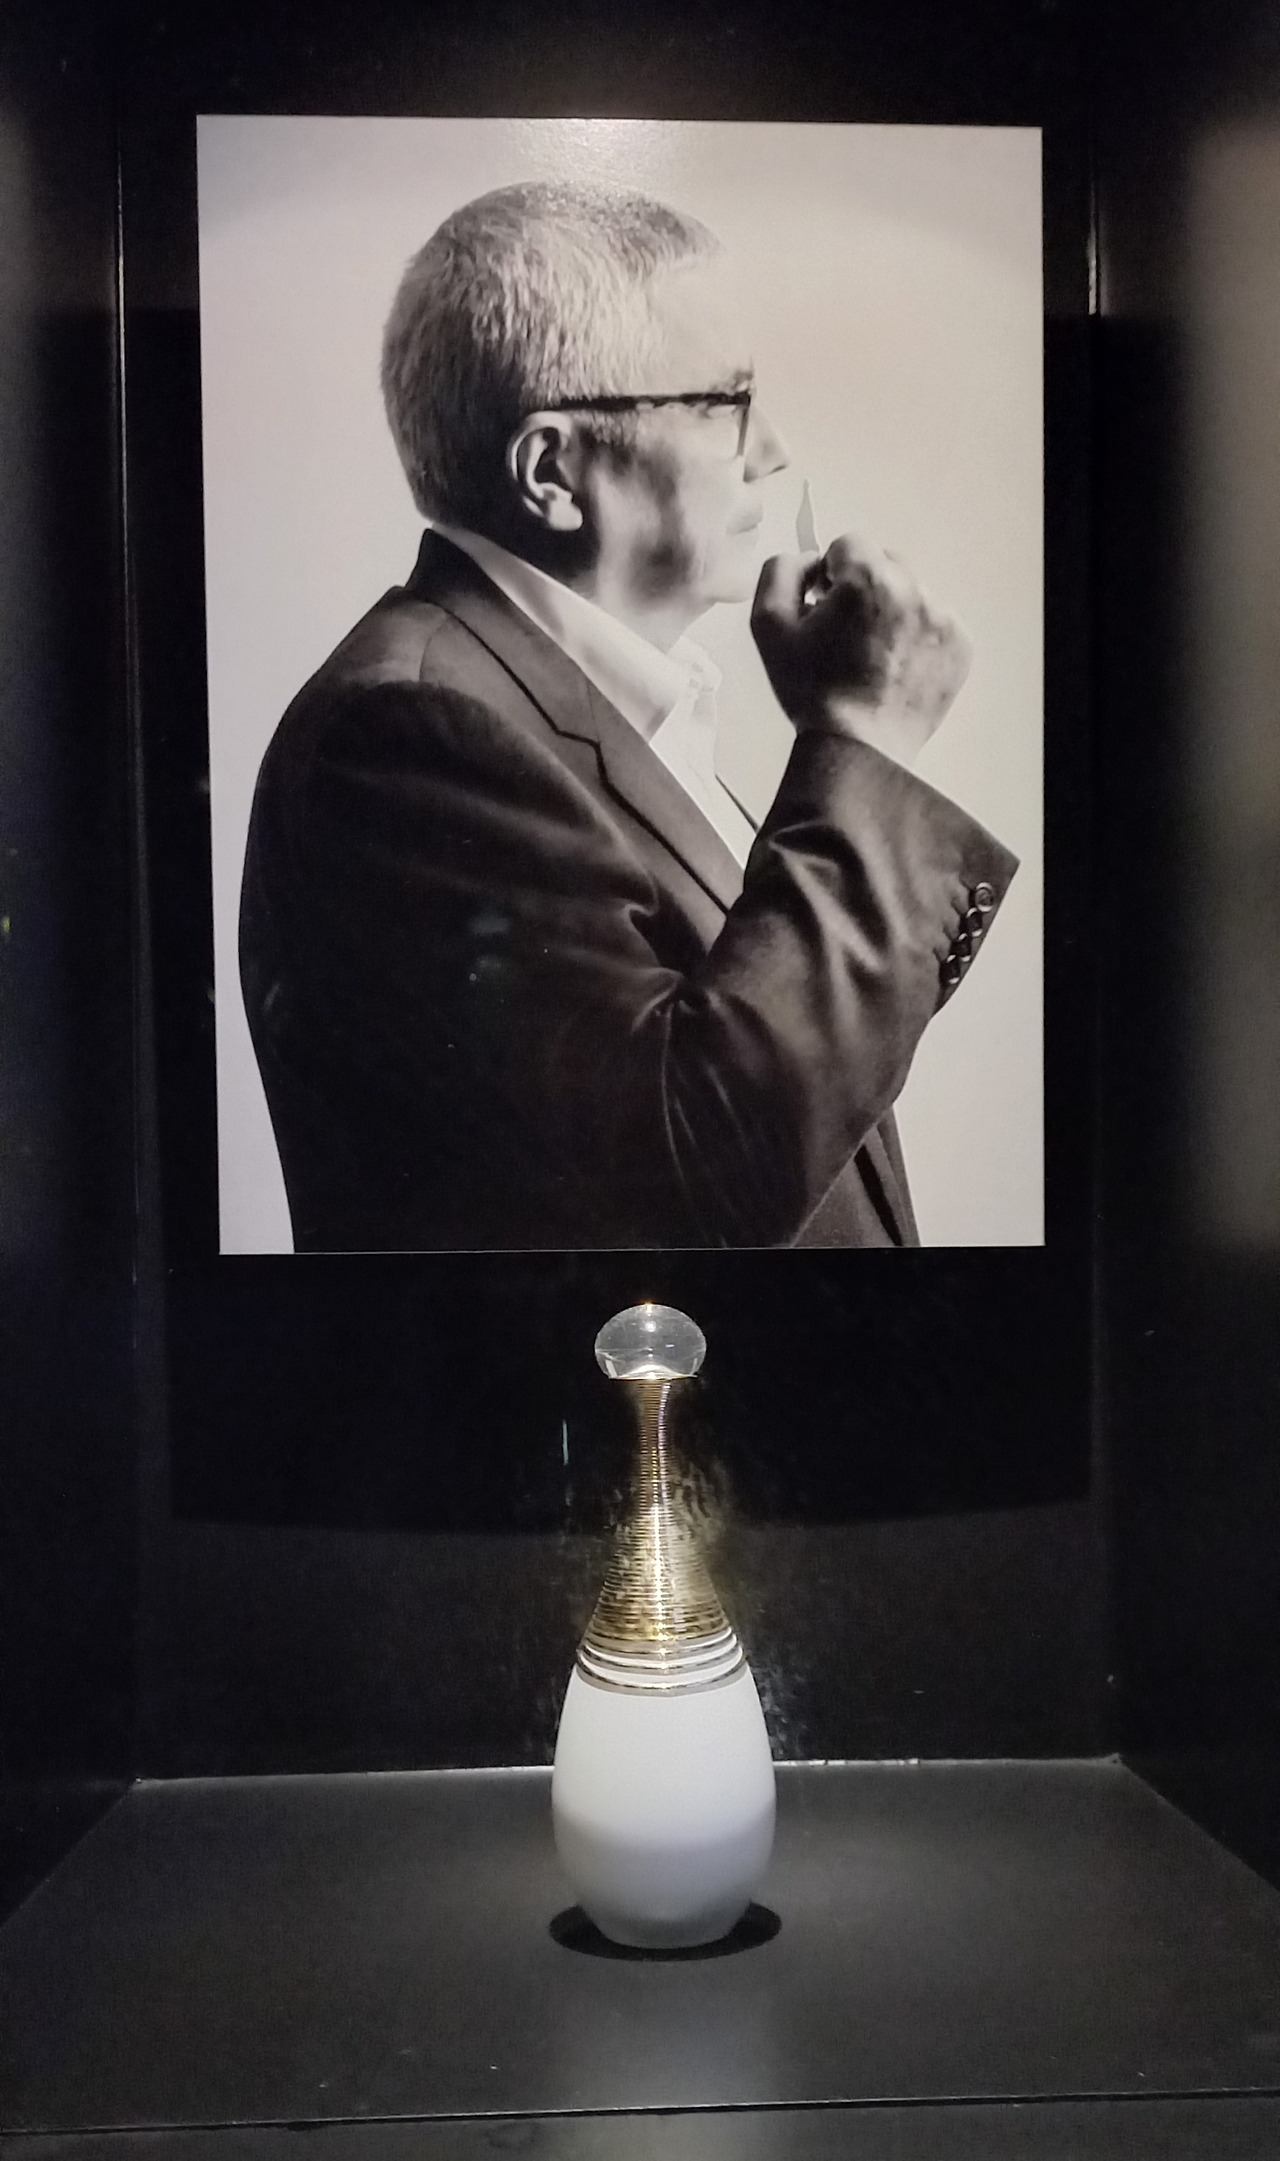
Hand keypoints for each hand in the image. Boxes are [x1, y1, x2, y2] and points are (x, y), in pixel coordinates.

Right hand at [751, 534, 971, 766]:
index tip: (824, 608)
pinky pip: (934, 623)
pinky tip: (894, 668)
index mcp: (869, 578)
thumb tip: (809, 560)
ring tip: (872, 655)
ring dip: (891, 611)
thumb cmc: (811, 691)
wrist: (858, 749)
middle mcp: (914, 590)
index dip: (830, 575)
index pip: (849, 545)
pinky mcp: (960, 647)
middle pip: (886, 563)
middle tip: (847, 633)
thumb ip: (781, 571)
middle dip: (865, 588)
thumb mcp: (768, 625)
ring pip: (912, 593)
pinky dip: (915, 637)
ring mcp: (943, 619)